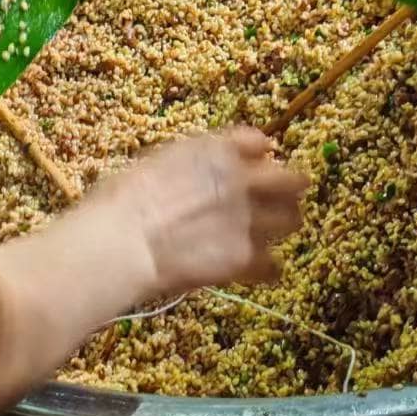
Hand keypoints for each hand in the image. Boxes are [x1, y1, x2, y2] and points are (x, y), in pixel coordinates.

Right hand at [110, 128, 308, 295]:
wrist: (125, 240)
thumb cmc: (127, 197)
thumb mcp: (162, 158)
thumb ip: (198, 157)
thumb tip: (211, 164)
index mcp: (219, 151)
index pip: (260, 143)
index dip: (262, 156)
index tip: (262, 163)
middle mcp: (243, 180)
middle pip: (290, 181)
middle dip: (290, 190)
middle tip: (285, 200)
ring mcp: (249, 220)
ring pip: (290, 221)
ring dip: (284, 225)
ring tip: (275, 234)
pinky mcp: (245, 258)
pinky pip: (272, 265)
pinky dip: (268, 269)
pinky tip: (262, 272)